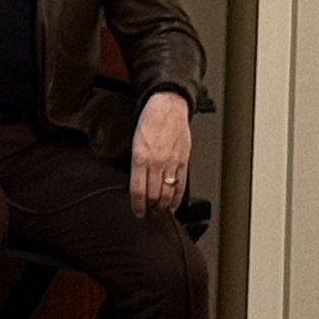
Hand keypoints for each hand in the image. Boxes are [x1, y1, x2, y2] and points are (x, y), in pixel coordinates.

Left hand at [129, 91, 190, 216]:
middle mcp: (156, 162)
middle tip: (148, 213)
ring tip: (159, 211)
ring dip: (163, 205)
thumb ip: (136, 161)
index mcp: (140, 157)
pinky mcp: (184, 161)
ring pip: (167, 193)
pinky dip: (177, 198)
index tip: (137, 212)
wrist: (168, 105)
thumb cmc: (149, 119)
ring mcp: (171, 163)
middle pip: (153, 195)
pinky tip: (173, 204)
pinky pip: (181, 185)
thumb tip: (135, 179)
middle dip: (150, 207)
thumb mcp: (134, 140)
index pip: (138, 190)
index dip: (137, 205)